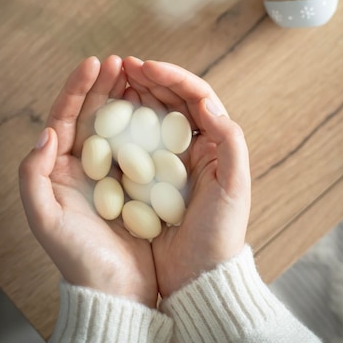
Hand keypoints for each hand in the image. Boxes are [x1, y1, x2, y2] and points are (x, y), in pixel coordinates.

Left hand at [19, 55, 157, 307]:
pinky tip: (158, 106)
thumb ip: (34, 174)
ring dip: (128, 96)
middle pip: (93, 113)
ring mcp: (115, 170)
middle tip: (120, 60)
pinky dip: (149, 121)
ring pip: (120, 123)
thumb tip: (46, 131)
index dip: (78, 87)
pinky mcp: (140, 179)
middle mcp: (87, 164)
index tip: (94, 63)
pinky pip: (143, 142)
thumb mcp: (45, 218)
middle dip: (105, 84)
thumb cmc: (78, 258)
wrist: (115, 290)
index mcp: (62, 167)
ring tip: (139, 74)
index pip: (66, 116)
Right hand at [123, 57, 250, 297]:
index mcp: (215, 143)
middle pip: (172, 100)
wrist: (196, 278)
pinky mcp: (149, 177)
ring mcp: (170, 160)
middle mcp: (193, 146)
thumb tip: (210, 102)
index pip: (196, 96)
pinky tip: (109, 114)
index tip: (146, 66)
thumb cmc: (220, 235)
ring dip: (136, 94)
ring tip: (115, 79)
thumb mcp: (233, 187)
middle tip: (124, 64)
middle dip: (150, 79)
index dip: (172, 77)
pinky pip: (136, 142)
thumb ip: (229, 141)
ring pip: (153, 116)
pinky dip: (124, 124)